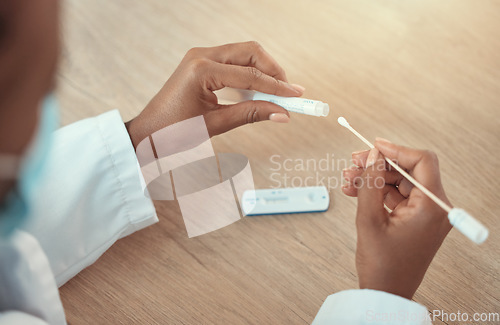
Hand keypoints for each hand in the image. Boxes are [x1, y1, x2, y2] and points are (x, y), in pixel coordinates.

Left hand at [125, 41, 303, 148]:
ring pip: (244, 54)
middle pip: (250, 52)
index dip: (276, 87)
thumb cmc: (173, 132)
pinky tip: (258, 91)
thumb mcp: (215, 125)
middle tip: (289, 93)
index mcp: (202, 70)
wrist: (148, 134)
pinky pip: (233, 61)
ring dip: (263, 71)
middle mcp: (201, 55)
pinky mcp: (201, 63)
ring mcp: (200, 56)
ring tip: (277, 93)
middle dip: (273, 71)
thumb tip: (282, 114)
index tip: (296, 97)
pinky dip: (249, 73)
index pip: (250, 75)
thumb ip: (250, 115)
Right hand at [342, 138, 452, 298]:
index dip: (396, 150)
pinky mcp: (415, 220)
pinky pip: (396, 196)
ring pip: (399, 182)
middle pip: (408, 170)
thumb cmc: (382, 265)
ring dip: (373, 178)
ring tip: (348, 179)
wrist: (385, 293)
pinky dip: (376, 191)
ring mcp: (425, 215)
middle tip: (354, 162)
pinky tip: (355, 190)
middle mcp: (434, 208)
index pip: (422, 161)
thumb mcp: (369, 219)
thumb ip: (370, 183)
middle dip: (378, 164)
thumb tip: (372, 155)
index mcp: (432, 207)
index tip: (374, 146)